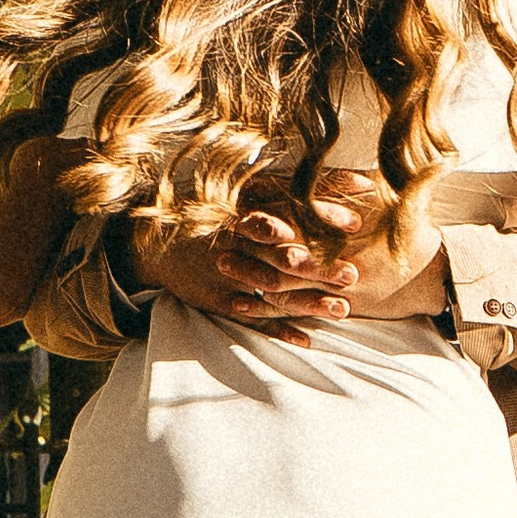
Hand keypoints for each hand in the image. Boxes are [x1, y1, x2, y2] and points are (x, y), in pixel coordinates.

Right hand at [133, 197, 361, 335]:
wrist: (157, 243)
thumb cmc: (215, 214)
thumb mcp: (248, 191)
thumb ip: (294, 188)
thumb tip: (358, 179)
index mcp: (245, 209)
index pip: (288, 209)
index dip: (320, 214)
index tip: (353, 221)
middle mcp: (235, 241)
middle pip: (281, 253)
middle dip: (317, 265)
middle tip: (351, 273)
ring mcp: (225, 273)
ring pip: (270, 289)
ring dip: (306, 301)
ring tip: (341, 309)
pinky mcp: (217, 299)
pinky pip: (252, 317)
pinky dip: (278, 329)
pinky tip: (306, 338)